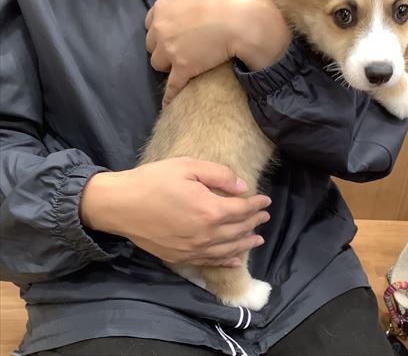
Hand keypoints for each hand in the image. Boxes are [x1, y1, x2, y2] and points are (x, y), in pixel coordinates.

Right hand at [80, 158, 270, 266]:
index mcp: (210, 209)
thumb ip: (219, 175)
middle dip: (254, 222)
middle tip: (265, 217)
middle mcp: (206, 234)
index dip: (256, 204)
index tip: (266, 200)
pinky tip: (236, 260)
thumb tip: (242, 187)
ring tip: (258, 239)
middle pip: (238, 230)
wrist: (119, 205)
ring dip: (246, 243)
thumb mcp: (188, 167)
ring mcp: (193, 248)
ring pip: (228, 249)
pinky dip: (226, 261)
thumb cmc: (153, 181)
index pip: (242, 209)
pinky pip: (210, 261)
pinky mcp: (181, 256)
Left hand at [145, 0, 291, 106]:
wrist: (242, 19)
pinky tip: (169, 104)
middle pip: (152, 46)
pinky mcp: (183, 68)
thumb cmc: (229, 2)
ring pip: (159, 64)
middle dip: (165, 49)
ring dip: (171, 66)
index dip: (163, 32)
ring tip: (187, 67)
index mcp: (163, 7)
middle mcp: (160, 27)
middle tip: (184, 51)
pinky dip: (170, 95)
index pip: (151, 24)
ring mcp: (169, 49)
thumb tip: (194, 12)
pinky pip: (171, 86)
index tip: (175, 36)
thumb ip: (188, 5)